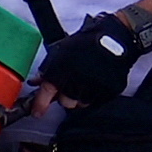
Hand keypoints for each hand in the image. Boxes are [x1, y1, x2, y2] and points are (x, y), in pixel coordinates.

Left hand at [34, 5, 151, 104]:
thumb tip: (37, 82)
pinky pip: (97, 102)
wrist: (114, 39)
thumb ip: (48, 69)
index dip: (40, 104)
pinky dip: (94, 95)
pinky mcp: (108, 91)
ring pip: (81, 104)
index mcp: (62, 69)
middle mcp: (77, 80)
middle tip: (69, 87)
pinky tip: (94, 83)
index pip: (47, 92)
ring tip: (84, 82)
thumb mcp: (61, 51)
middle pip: (65, 102)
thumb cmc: (86, 43)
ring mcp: (93, 87)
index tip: (37, 112)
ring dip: (80, 97)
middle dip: (65, 97)